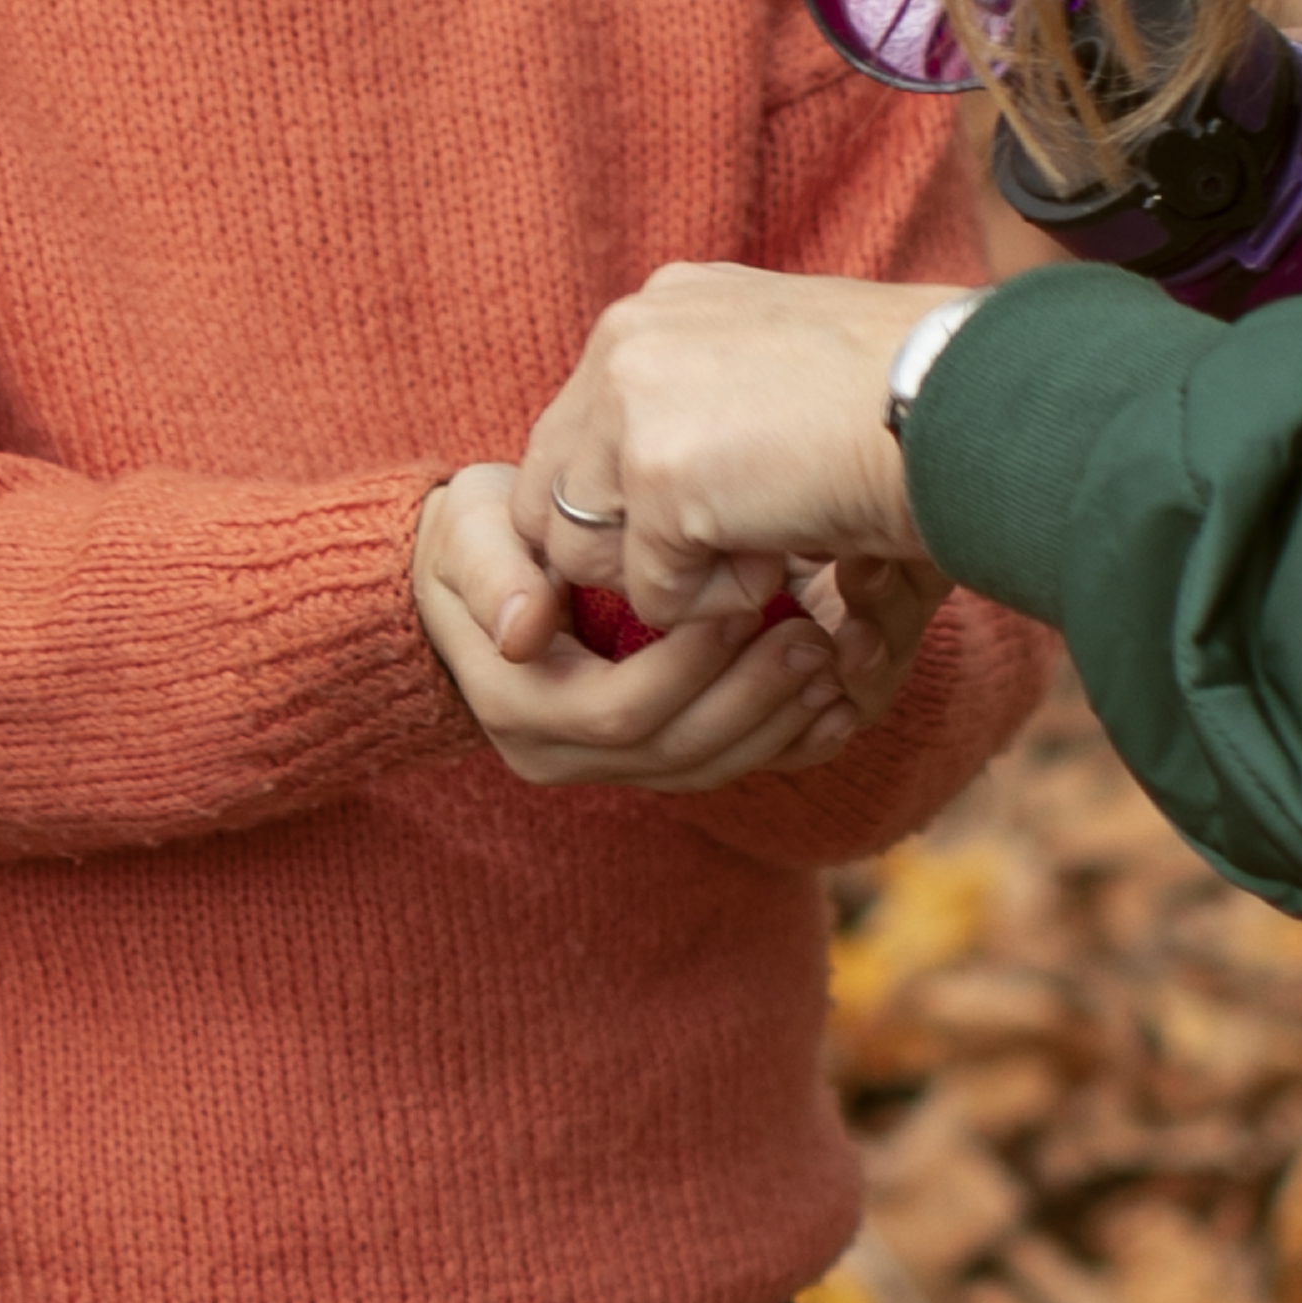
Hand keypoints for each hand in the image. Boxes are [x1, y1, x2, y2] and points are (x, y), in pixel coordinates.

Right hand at [413, 471, 895, 791]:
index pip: (618, 709)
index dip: (689, 667)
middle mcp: (555, 754)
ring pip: (703, 768)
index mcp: (516, 706)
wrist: (478, 570)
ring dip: (777, 723)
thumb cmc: (478, 535)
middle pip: (673, 751)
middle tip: (815, 639)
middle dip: (751, 698)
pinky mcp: (641, 759)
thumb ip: (491, 574)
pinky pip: (717, 766)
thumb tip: (521, 634)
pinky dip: (779, 740)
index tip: (744, 605)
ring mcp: (599, 766)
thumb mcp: (467, 534)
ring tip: (833, 663)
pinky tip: (834, 705)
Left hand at [516, 264, 942, 636]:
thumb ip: (705, 400)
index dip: (623, 504)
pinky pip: (653, 595)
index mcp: (659, 307)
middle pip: (552, 492)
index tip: (704, 522)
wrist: (969, 403)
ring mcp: (635, 405)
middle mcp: (628, 338)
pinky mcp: (661, 477)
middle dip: (628, 547)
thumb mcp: (782, 367)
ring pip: (585, 551)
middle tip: (728, 547)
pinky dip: (721, 604)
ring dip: (674, 574)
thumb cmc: (908, 395)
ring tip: (766, 542)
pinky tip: (786, 556)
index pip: (575, 431)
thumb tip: (653, 486)